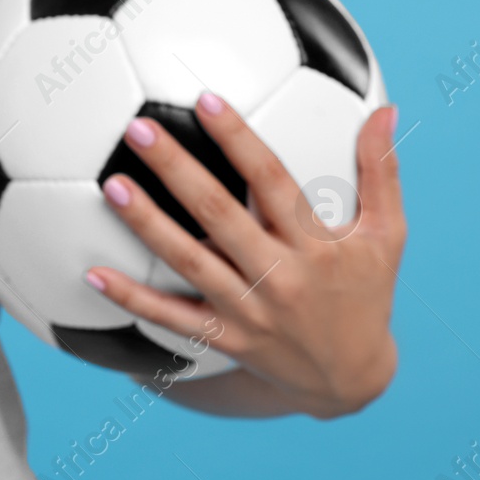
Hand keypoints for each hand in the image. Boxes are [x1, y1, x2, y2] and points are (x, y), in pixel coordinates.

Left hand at [85, 94, 405, 418]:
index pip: (273, 181)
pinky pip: (170, 318)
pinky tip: (92, 273)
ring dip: (147, 225)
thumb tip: (385, 109)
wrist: (350, 380)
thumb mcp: (386, 236)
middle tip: (138, 129)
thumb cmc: (365, 292)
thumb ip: (381, 172)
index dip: (240, 139)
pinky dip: (131, 298)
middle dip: (177, 169)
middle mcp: (280, 277)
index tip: (207, 99)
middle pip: (220, 214)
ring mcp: (249, 311)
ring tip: (112, 187)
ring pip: (189, 263)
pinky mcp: (225, 339)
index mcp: (316, 244)